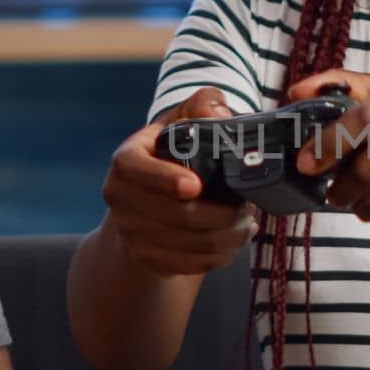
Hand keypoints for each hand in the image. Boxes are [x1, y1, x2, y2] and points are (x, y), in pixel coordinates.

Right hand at [103, 86, 258, 277]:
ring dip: (228, 237)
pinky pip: (191, 265)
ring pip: (190, 245)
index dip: (165, 180)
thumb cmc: (173, 150)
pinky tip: (234, 241)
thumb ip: (203, 103)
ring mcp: (132, 233)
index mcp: (126, 161)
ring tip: (248, 222)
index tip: (196, 185)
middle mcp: (121, 199)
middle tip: (249, 206)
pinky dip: (220, 256)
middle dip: (222, 214)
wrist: (149, 197)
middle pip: (176, 216)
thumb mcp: (184, 118)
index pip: (137, 171)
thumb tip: (219, 114)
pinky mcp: (148, 259)